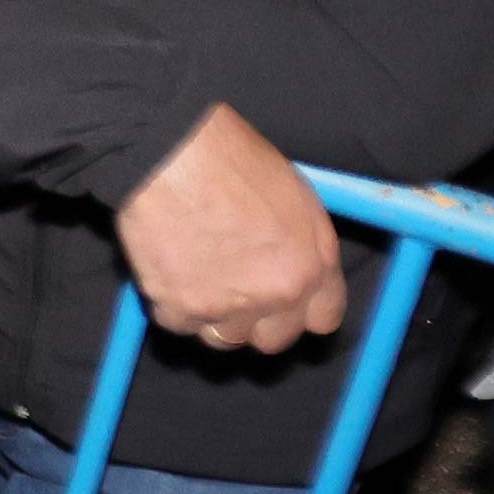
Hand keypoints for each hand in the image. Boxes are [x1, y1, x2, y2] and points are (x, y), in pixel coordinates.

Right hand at [113, 104, 342, 352]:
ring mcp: (228, 306)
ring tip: (196, 270)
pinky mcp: (181, 309)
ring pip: (224, 338)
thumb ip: (304, 247)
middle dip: (256, 321)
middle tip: (233, 287)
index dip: (300, 311)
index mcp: (313, 265)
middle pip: (274, 340)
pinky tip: (171, 265)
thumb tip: (297, 271)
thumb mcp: (297, 196)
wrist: (170, 152)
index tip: (284, 304)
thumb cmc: (230, 158)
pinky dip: (172, 303)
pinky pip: (178, 324)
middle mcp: (277, 294)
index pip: (323, 320)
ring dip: (212, 314)